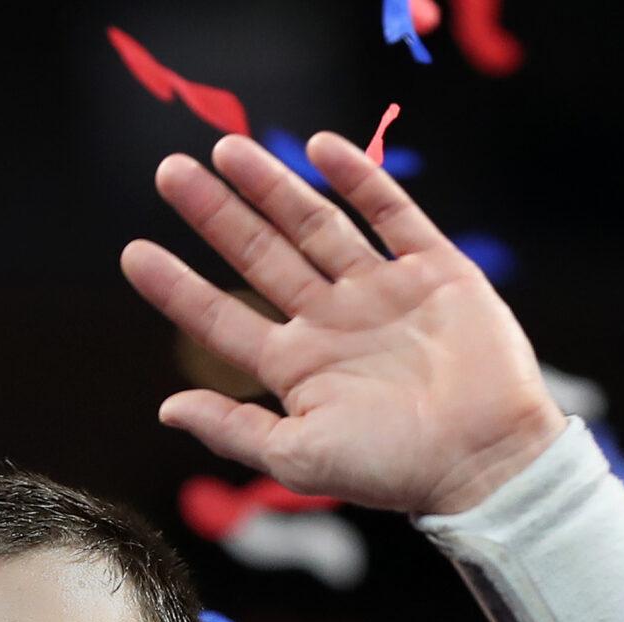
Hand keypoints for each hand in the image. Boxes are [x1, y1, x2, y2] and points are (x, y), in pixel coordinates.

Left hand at [120, 131, 567, 516]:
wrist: (490, 459)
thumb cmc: (397, 470)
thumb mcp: (301, 459)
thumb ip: (235, 431)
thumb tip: (167, 408)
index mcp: (301, 368)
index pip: (224, 321)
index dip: (178, 289)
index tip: (133, 254)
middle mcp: (336, 323)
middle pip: (262, 258)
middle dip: (217, 215)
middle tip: (169, 172)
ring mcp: (384, 293)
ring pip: (317, 226)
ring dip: (272, 187)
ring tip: (228, 150)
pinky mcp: (436, 272)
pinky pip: (393, 214)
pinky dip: (360, 180)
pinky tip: (320, 148)